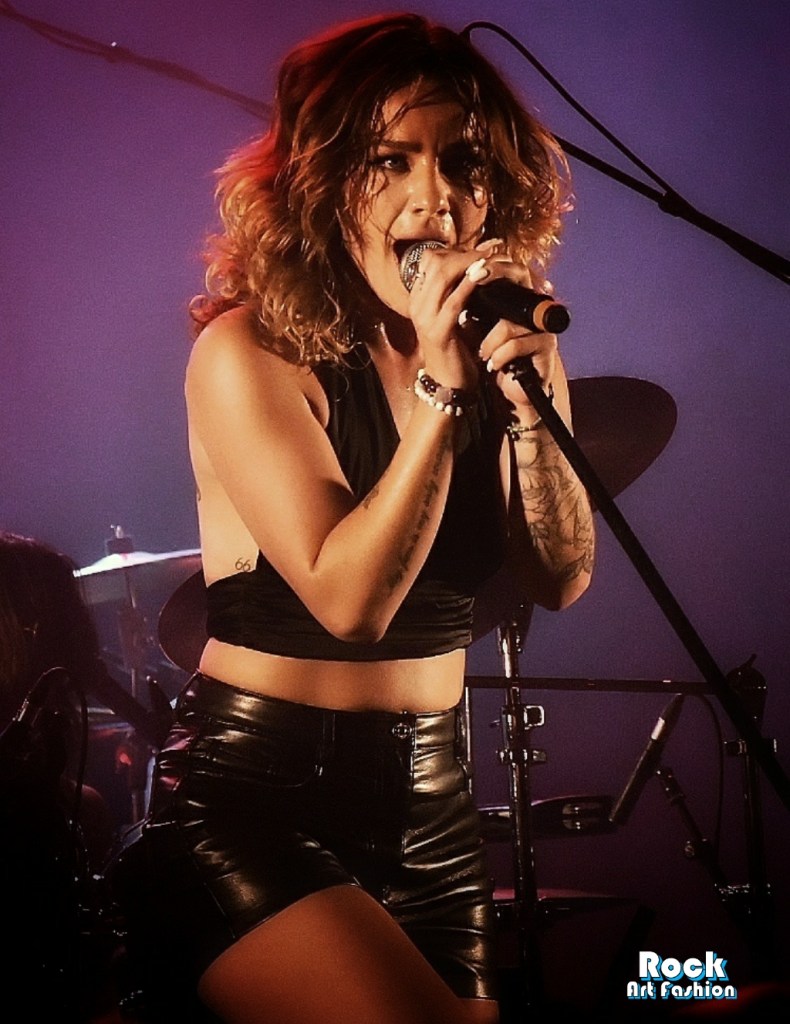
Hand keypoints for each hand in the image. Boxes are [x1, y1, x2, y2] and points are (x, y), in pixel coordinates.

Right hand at [406, 241, 501, 389]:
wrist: (448, 383)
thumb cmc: (457, 347)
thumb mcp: (455, 314)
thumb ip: (461, 291)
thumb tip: (481, 264)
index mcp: (419, 298)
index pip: (432, 259)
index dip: (458, 249)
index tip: (484, 247)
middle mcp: (417, 304)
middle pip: (435, 261)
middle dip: (465, 251)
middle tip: (492, 249)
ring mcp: (424, 318)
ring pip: (442, 275)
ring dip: (469, 262)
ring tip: (491, 258)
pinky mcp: (437, 333)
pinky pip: (453, 302)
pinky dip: (468, 286)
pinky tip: (483, 277)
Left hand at [471, 252, 559, 414]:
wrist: (511, 390)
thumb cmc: (494, 355)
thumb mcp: (479, 327)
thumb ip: (470, 304)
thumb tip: (446, 281)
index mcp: (518, 299)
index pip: (509, 270)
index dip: (491, 266)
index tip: (468, 271)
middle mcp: (533, 307)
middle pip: (519, 280)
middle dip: (494, 284)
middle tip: (471, 294)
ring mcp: (542, 326)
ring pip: (509, 323)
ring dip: (490, 343)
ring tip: (483, 354)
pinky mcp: (546, 347)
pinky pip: (516, 344)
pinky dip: (500, 356)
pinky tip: (493, 365)